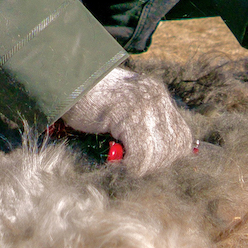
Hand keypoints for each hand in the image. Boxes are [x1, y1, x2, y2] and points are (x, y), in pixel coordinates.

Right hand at [57, 67, 192, 174]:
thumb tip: (157, 157)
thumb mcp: (122, 109)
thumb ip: (142, 126)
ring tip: (125, 163)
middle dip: (156, 164)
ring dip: (143, 165)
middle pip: (175, 147)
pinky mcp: (129, 114)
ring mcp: (145, 104)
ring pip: (160, 153)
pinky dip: (132, 165)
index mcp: (157, 95)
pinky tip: (119, 161)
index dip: (169, 156)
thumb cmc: (88, 101)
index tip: (149, 163)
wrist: (65, 81)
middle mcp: (156, 97)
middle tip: (135, 166)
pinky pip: (142, 154)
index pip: (183, 137)